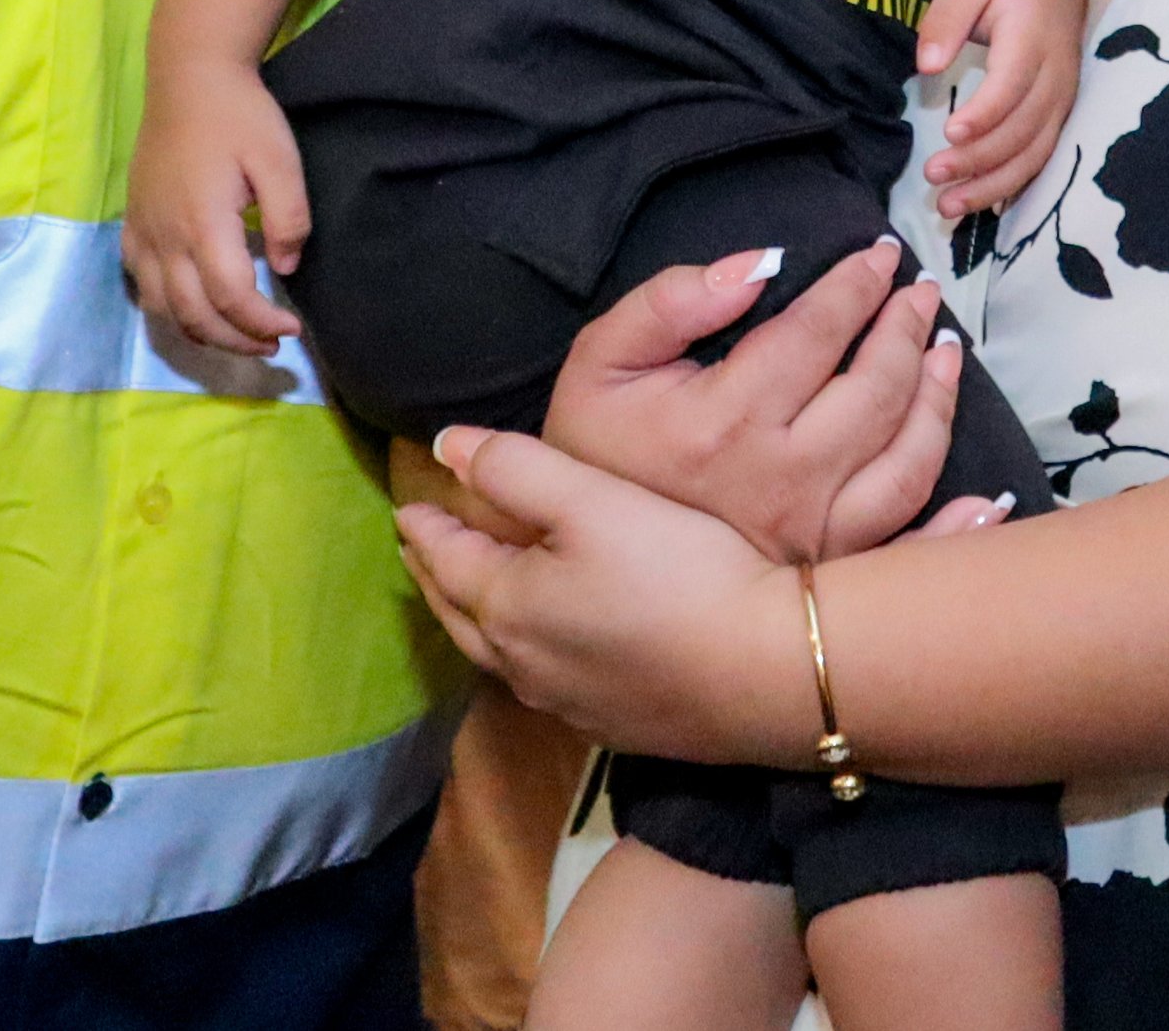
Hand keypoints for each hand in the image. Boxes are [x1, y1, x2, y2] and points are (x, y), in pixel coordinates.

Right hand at [122, 57, 309, 356]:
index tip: (292, 326)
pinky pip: (141, 284)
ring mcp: (142, 232)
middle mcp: (165, 237)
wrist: (189, 77)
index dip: (262, 322)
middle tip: (271, 341)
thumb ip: (288, 217)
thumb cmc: (239, 115)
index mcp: (203, 223)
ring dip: (201, 331)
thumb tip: (284, 268)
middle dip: (236, 340)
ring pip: (162, 308)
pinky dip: (166, 307)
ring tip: (237, 333)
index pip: (231, 298)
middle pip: (194, 315)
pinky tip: (192, 303)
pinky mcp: (131, 223)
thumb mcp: (279, 158)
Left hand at [398, 426, 807, 758]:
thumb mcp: (592, 500)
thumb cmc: (675, 570)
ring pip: (498, 653)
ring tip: (468, 594)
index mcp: (509, 605)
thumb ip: (514, 468)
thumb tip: (446, 445)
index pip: (449, 560)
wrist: (761, 670)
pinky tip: (542, 646)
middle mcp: (524, 664)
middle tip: (419, 552)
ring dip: (474, 617)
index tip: (406, 509)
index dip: (428, 528)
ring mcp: (567, 702)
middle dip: (437, 577)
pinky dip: (519, 651)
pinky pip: (539, 681)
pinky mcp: (612, 724)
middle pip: (461, 614)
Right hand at [543, 241, 980, 560]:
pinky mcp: (820, 579)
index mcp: (726, 421)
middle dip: (906, 328)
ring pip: (906, 463)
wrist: (575, 563)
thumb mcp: (601, 360)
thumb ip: (672, 301)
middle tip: (919, 290)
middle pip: (875, 391)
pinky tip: (988, 496)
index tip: (880, 251)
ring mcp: (808, 540)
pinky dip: (956, 527)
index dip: (856, 284)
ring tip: (944, 351)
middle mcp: (780, 483)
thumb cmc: (591, 452)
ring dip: (938, 399)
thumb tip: (763, 264)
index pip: (816, 332)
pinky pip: (906, 552)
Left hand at [916, 0, 1085, 216]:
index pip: (1012, 85)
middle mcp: (1057, 75)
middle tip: (933, 175)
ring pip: (1035, 154)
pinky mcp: (1060, 114)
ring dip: (993, 185)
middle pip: (1023, 129)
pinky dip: (1011, 185)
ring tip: (948, 205)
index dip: (984, 115)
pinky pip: (1041, 158)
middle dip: (979, 160)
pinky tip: (979, 204)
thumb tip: (926, 66)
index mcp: (1034, 38)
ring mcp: (1063, 99)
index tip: (948, 134)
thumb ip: (947, 19)